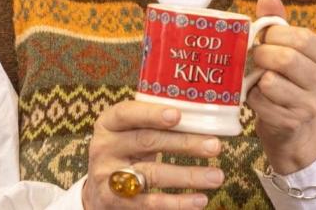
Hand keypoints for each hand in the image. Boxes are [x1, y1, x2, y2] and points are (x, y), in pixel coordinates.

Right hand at [82, 100, 223, 208]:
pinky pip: (150, 203)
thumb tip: (204, 116)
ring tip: (216, 176)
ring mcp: (108, 176)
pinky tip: (200, 200)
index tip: (178, 115)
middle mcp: (105, 148)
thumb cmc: (126, 148)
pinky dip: (177, 203)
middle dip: (185, 143)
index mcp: (108, 123)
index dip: (152, 114)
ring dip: (188, 175)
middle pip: (147, 142)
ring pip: (152, 174)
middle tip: (215, 146)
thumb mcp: (130, 131)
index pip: (128, 113)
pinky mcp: (116, 202)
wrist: (99, 187)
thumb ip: (154, 122)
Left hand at [247, 0, 315, 174]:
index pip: (302, 37)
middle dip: (262, 54)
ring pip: (270, 81)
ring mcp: (309, 105)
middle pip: (285, 58)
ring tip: (258, 76)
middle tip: (257, 56)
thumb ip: (277, 21)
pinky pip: (259, 101)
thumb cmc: (287, 76)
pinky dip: (251, 95)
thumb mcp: (287, 47)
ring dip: (256, 76)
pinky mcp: (290, 122)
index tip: (267, 37)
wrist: (292, 126)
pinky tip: (258, 95)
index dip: (276, 34)